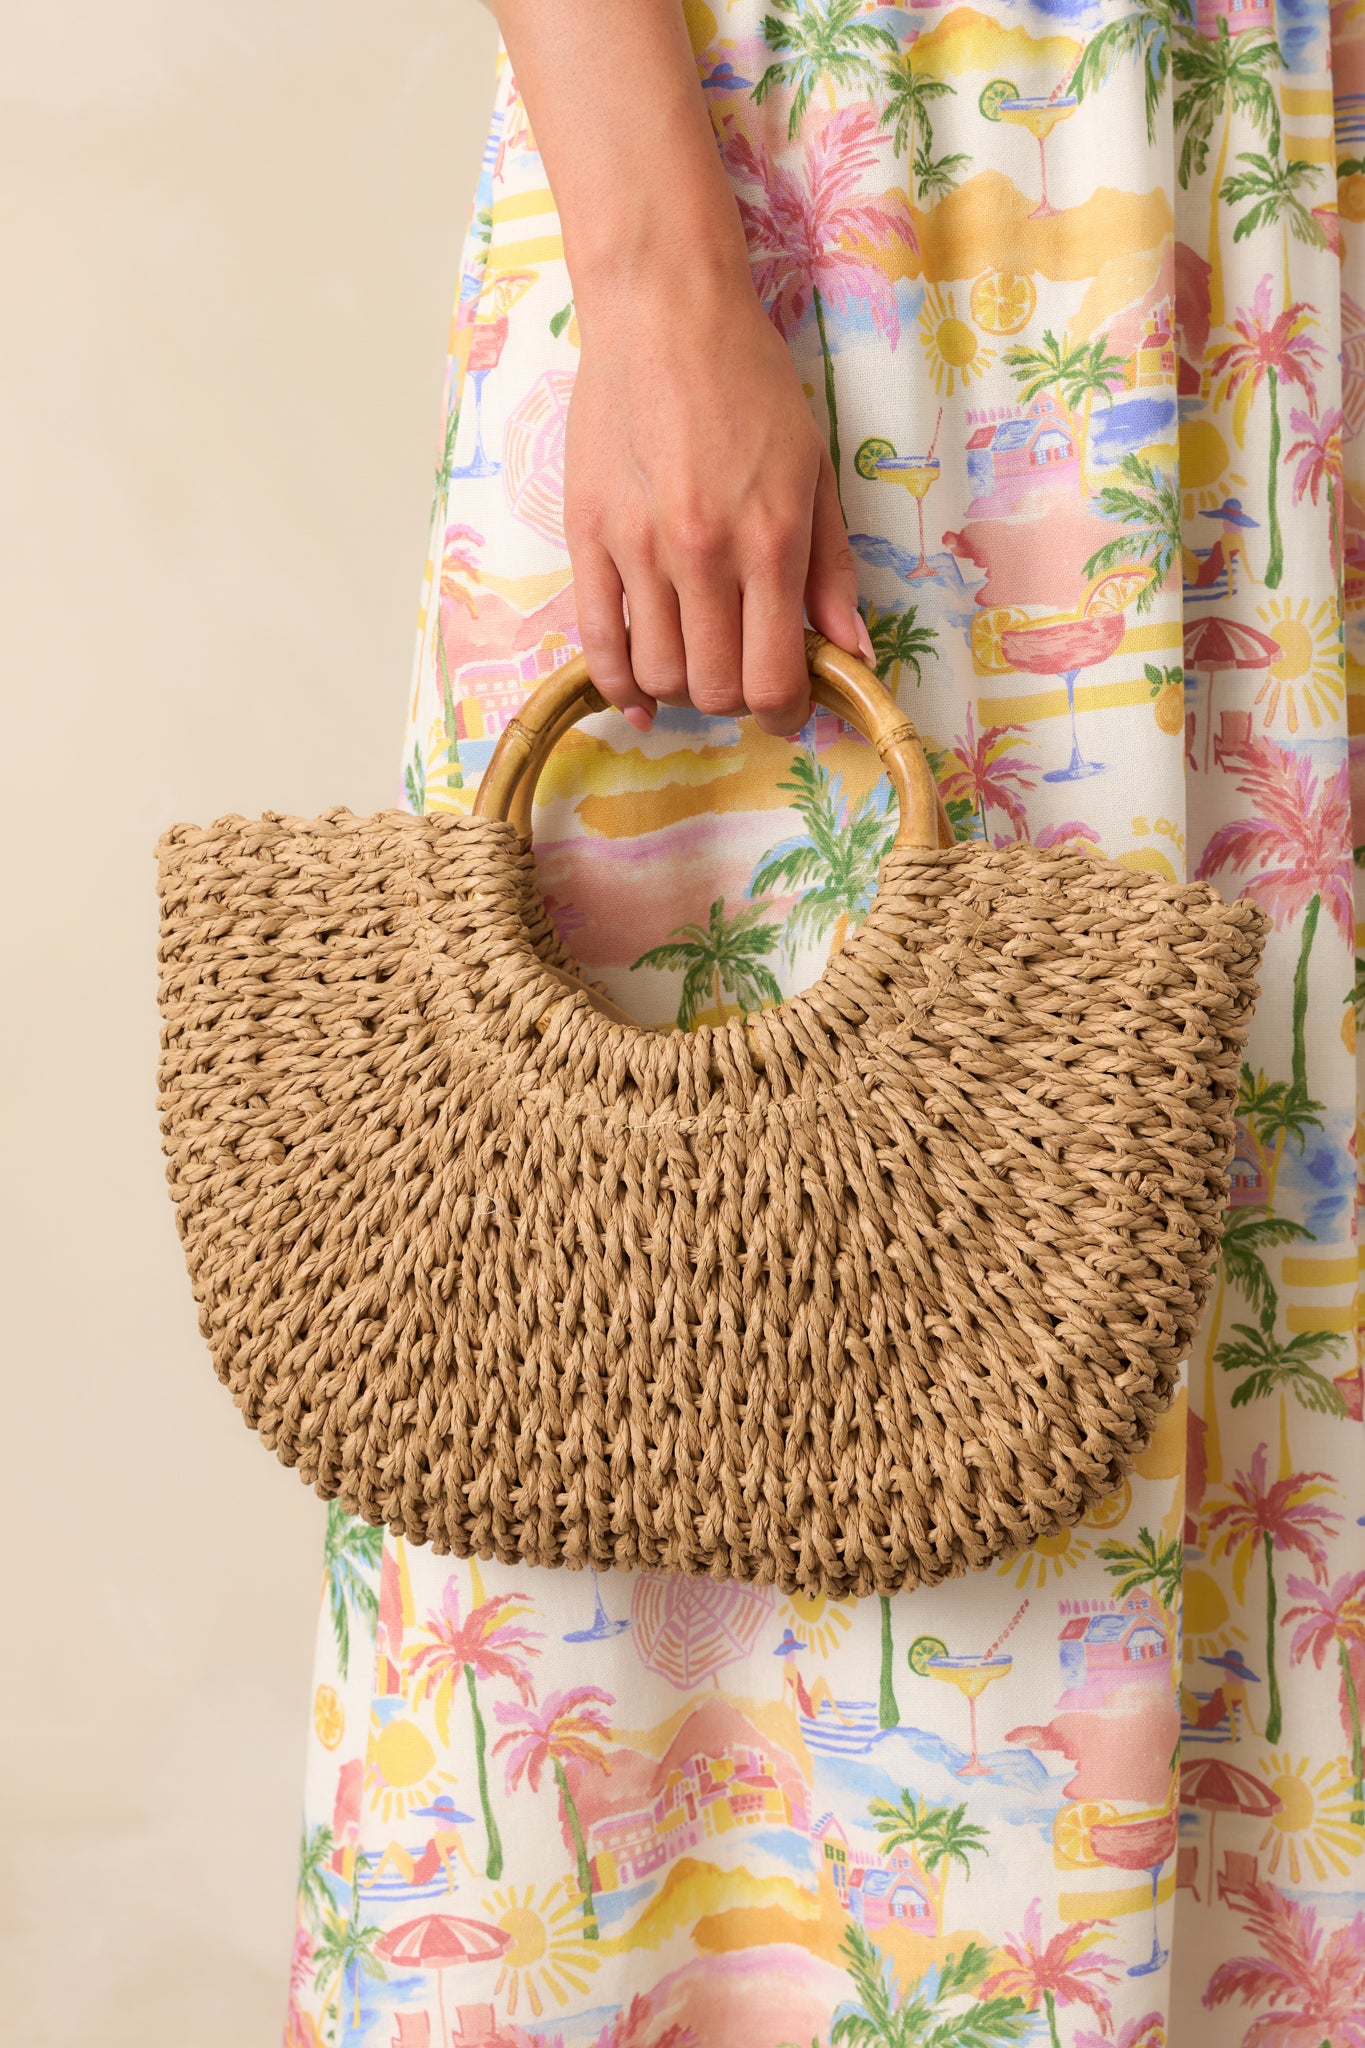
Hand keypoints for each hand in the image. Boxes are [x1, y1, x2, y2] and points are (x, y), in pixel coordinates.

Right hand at [563, 275, 874, 736]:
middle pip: (715, 690)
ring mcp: (638, 550)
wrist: (665, 314)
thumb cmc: (750, 385)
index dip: (784, 713)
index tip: (787, 703)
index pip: (773, 681)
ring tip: (697, 658)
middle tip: (743, 671)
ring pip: (658, 676)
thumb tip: (852, 655)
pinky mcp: (587, 538)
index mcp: (770, 543)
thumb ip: (832, 571)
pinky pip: (597, 643)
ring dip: (682, 687)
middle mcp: (703, 556)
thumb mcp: (814, 472)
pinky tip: (638, 696)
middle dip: (736, 699)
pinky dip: (619, 687)